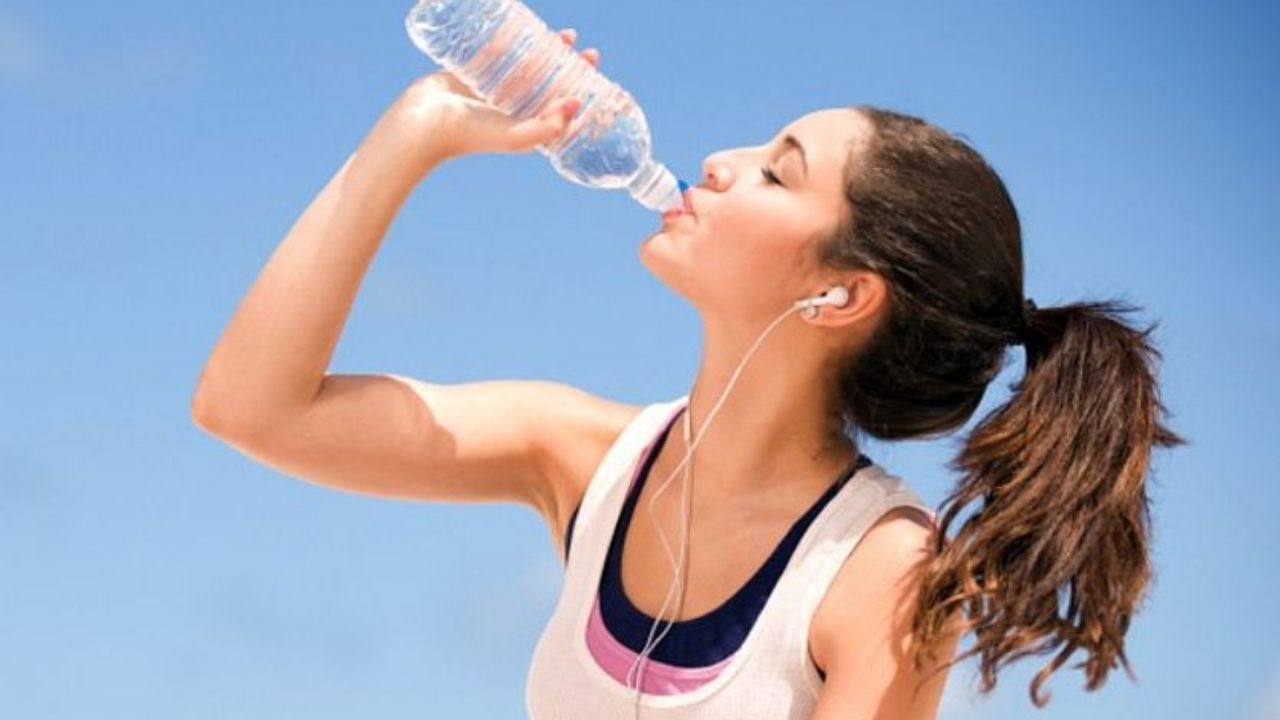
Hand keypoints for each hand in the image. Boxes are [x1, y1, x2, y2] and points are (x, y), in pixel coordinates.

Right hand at [372, 27, 600, 168]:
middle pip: (548, 82)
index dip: (580, 86)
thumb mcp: (516, 137)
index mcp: (525, 124)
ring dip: (546, 51)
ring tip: (565, 36)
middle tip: (583, 48)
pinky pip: (499, 53)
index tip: (593, 67)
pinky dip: (513, 41)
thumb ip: (547, 127)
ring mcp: (493, 90)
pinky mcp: (473, 72)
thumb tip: (578, 103)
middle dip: (567, 65)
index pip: (560, 103)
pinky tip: (526, 28)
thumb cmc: (471, 135)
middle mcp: (512, 108)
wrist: (424, 123)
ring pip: (527, 65)